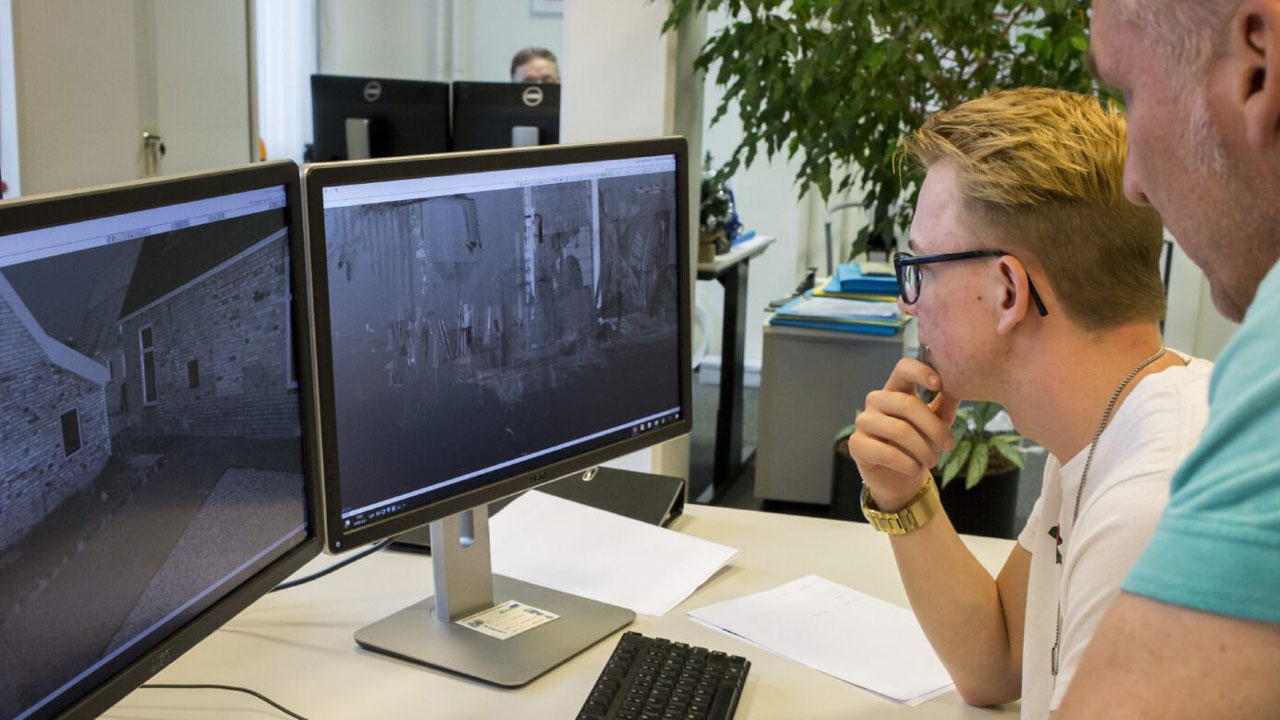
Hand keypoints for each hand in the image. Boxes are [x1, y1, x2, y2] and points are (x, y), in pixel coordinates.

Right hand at [847, 358, 960, 510]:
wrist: (901, 478)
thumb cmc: (920, 443)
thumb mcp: (937, 421)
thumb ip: (946, 402)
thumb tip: (960, 385)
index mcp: (896, 389)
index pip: (903, 368)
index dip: (920, 372)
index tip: (938, 385)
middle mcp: (876, 400)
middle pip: (906, 403)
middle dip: (933, 427)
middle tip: (949, 444)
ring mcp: (863, 421)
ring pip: (898, 430)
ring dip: (923, 449)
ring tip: (933, 461)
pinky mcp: (856, 444)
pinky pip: (886, 453)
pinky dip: (908, 464)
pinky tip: (915, 470)